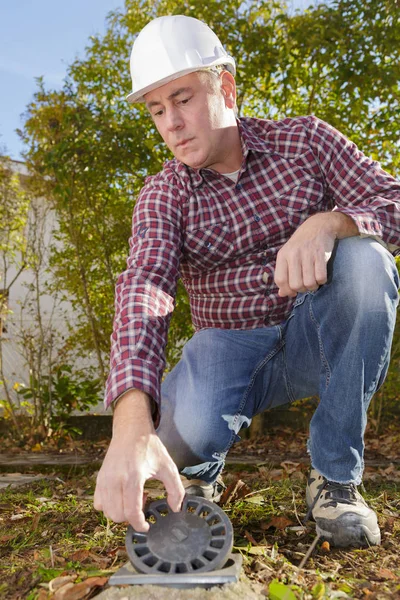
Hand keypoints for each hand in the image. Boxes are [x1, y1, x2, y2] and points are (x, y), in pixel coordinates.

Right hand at [93, 392, 184, 531]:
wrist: (131, 429)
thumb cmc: (150, 447)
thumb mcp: (168, 465)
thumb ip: (176, 489)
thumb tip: (175, 508)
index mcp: (133, 476)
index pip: (131, 511)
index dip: (139, 524)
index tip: (147, 526)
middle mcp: (115, 479)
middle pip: (117, 515)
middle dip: (131, 517)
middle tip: (144, 502)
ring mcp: (104, 479)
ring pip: (107, 511)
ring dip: (121, 512)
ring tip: (133, 497)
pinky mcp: (99, 478)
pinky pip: (98, 503)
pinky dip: (109, 506)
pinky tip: (121, 495)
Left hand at [274, 212, 357, 297]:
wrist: (319, 226)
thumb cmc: (301, 245)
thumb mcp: (288, 256)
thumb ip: (284, 274)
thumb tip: (282, 294)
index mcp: (283, 255)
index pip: (280, 280)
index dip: (286, 290)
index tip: (292, 291)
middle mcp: (293, 254)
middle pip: (295, 285)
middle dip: (302, 290)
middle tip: (305, 285)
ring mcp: (307, 254)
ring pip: (309, 283)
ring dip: (313, 286)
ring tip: (313, 280)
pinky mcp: (321, 254)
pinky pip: (321, 277)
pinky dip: (322, 281)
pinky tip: (321, 275)